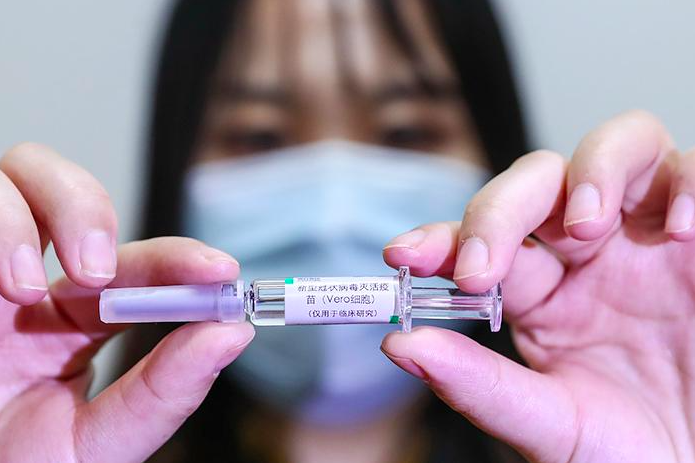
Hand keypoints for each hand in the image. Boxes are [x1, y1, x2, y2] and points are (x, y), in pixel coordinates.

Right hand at [0, 143, 254, 462]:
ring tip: (24, 287)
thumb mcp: (99, 443)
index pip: (134, 266)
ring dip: (27, 217)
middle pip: (67, 191)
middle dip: (87, 208)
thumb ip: (162, 392)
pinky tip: (0, 288)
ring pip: (14, 176)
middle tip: (94, 271)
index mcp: (72, 322)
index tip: (219, 270)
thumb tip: (233, 335)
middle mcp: (29, 286)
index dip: (177, 258)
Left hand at [382, 111, 694, 461]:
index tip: (403, 256)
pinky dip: (685, 183)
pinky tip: (678, 230)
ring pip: (615, 147)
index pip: (480, 244)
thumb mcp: (553, 425)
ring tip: (588, 224)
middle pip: (535, 182)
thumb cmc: (631, 449)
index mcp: (540, 293)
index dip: (440, 240)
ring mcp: (646, 234)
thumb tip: (400, 347)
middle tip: (483, 265)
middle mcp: (588, 252)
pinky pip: (692, 171)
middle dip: (499, 210)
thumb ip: (480, 387)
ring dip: (592, 172)